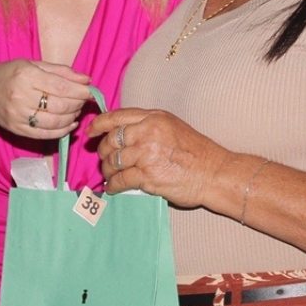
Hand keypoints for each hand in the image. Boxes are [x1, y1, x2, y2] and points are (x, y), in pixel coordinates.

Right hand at [0, 60, 93, 139]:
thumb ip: (61, 71)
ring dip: (72, 117)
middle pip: (60, 106)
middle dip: (78, 104)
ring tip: (76, 110)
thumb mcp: (33, 65)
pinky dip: (63, 131)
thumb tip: (86, 80)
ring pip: (55, 122)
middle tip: (83, 100)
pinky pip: (46, 135)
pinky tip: (70, 124)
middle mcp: (21, 96)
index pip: (61, 87)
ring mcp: (19, 116)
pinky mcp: (18, 130)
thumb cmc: (9, 75)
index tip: (90, 91)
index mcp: (26, 76)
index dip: (80, 91)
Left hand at [88, 108, 228, 207]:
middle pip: (111, 140)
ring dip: (108, 170)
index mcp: (154, 118)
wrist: (214, 173)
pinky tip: (114, 188)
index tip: (90, 132)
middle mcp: (148, 132)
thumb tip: (122, 132)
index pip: (117, 117)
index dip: (99, 124)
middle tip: (105, 160)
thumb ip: (149, 126)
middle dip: (103, 151)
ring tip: (111, 175)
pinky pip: (120, 180)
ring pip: (113, 161)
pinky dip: (113, 186)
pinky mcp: (147, 176)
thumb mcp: (173, 126)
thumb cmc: (197, 152)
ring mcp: (147, 154)